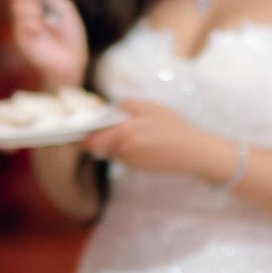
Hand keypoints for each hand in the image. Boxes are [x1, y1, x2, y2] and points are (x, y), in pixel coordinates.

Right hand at [8, 0, 88, 89]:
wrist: (72, 60)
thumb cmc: (71, 34)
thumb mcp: (64, 6)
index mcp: (38, 0)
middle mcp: (28, 10)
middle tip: (43, 3)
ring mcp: (22, 23)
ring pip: (17, 3)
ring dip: (33, 8)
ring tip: (45, 21)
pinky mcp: (20, 35)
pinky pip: (20, 20)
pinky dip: (32, 22)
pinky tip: (39, 31)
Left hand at [86, 97, 234, 181]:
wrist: (193, 152)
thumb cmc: (174, 127)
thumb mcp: (151, 107)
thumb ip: (128, 105)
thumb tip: (110, 107)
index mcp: (126, 131)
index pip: (92, 138)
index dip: (83, 135)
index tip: (78, 130)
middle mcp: (125, 149)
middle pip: (99, 145)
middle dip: (99, 137)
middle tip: (106, 127)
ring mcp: (130, 161)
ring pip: (111, 151)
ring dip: (114, 143)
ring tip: (133, 133)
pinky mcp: (137, 168)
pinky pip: (123, 157)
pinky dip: (126, 150)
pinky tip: (142, 143)